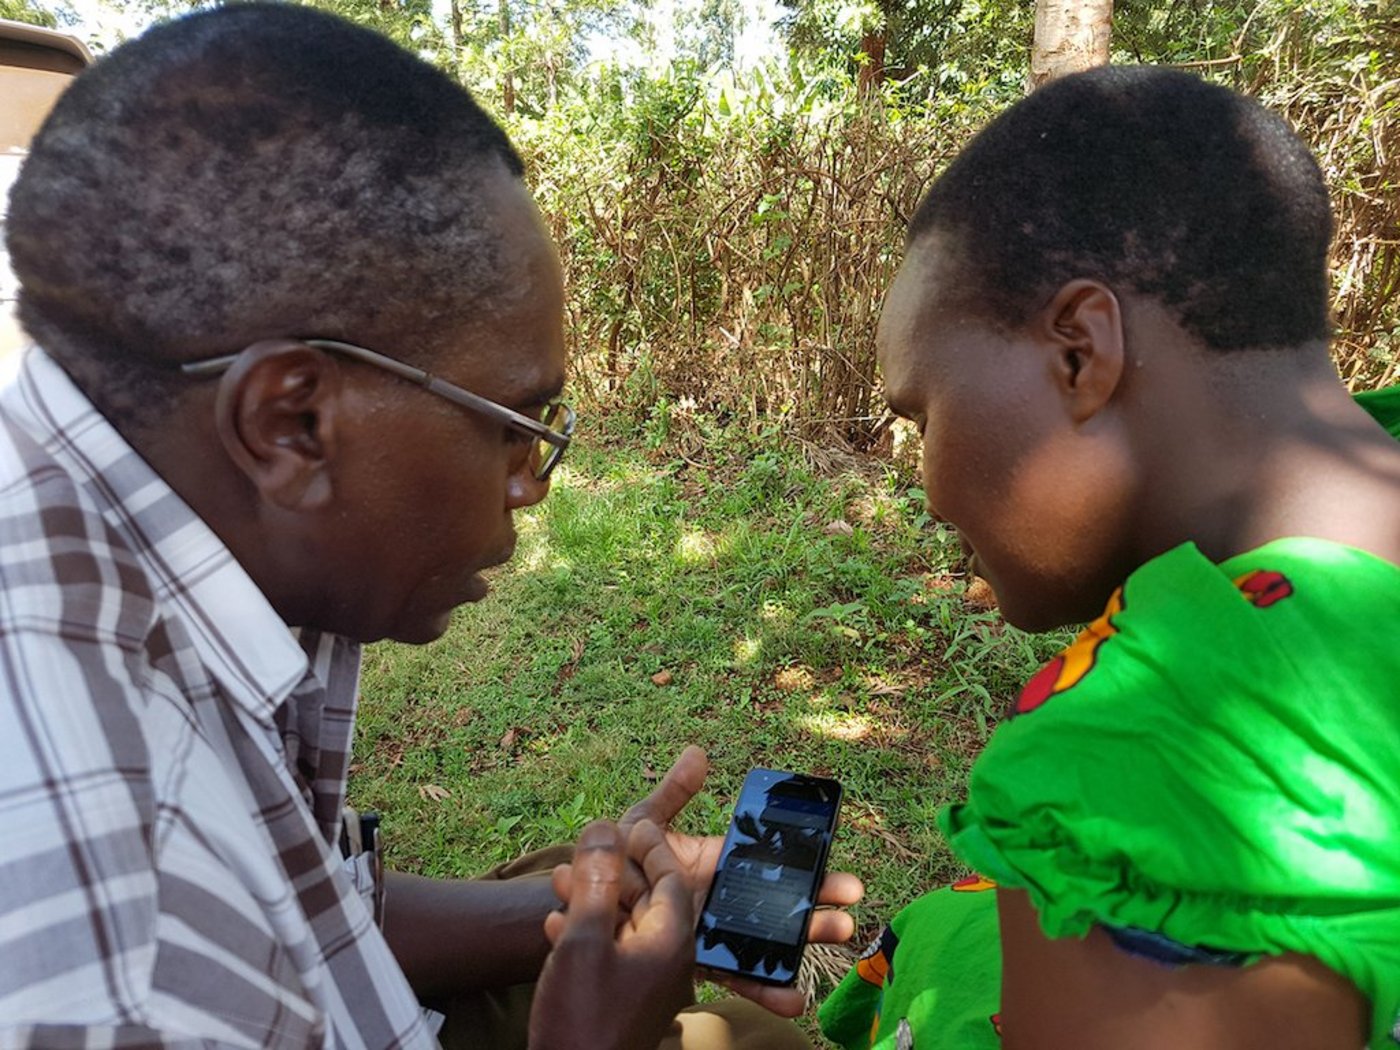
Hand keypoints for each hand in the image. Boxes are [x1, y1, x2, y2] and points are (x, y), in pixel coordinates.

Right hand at [529, 820, 694, 1049]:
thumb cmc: (582, 1019)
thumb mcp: (586, 940)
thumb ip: (597, 883)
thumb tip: (606, 829)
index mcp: (671, 942)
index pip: (670, 877)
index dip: (650, 845)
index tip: (632, 822)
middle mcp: (666, 961)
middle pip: (647, 899)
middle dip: (613, 870)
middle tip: (587, 845)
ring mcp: (645, 983)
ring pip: (623, 925)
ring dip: (592, 900)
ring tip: (557, 879)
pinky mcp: (621, 1000)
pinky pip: (610, 953)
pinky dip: (586, 933)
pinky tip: (554, 923)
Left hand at [624, 747, 865, 1016]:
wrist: (586, 905)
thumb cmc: (616, 861)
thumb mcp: (644, 822)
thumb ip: (673, 794)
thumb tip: (699, 752)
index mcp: (717, 864)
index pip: (773, 866)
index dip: (810, 872)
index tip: (849, 883)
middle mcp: (722, 900)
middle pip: (778, 909)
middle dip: (815, 916)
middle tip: (849, 918)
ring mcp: (712, 933)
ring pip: (763, 946)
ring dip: (796, 954)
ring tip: (825, 963)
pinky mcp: (697, 963)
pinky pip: (732, 977)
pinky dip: (763, 990)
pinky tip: (793, 1000)